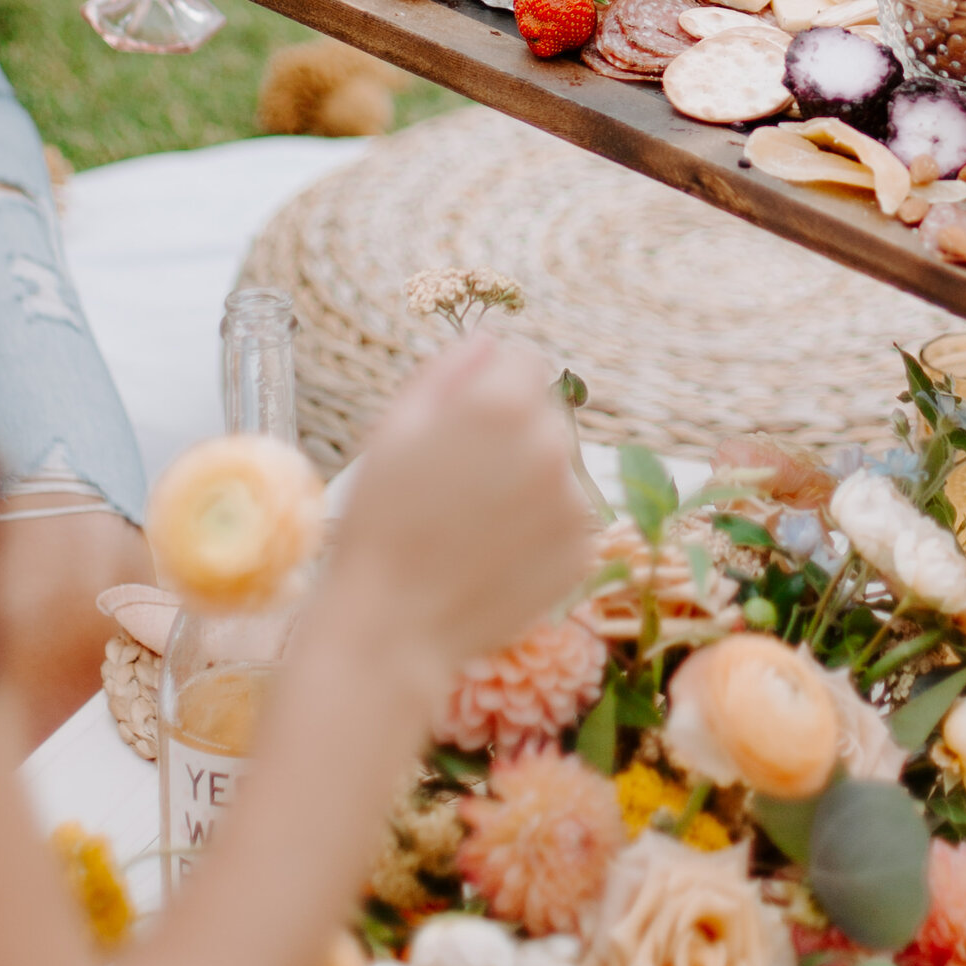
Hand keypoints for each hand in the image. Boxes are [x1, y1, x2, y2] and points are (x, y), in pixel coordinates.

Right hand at [333, 330, 595, 675]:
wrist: (395, 623)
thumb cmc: (381, 521)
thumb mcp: (394, 428)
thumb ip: (448, 371)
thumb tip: (490, 341)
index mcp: (502, 405)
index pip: (524, 360)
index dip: (488, 388)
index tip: (461, 425)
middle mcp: (551, 444)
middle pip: (545, 412)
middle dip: (513, 433)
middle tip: (461, 481)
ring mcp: (573, 500)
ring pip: (557, 465)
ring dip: (528, 479)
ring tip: (475, 521)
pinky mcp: (583, 548)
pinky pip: (566, 516)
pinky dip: (539, 527)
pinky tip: (495, 550)